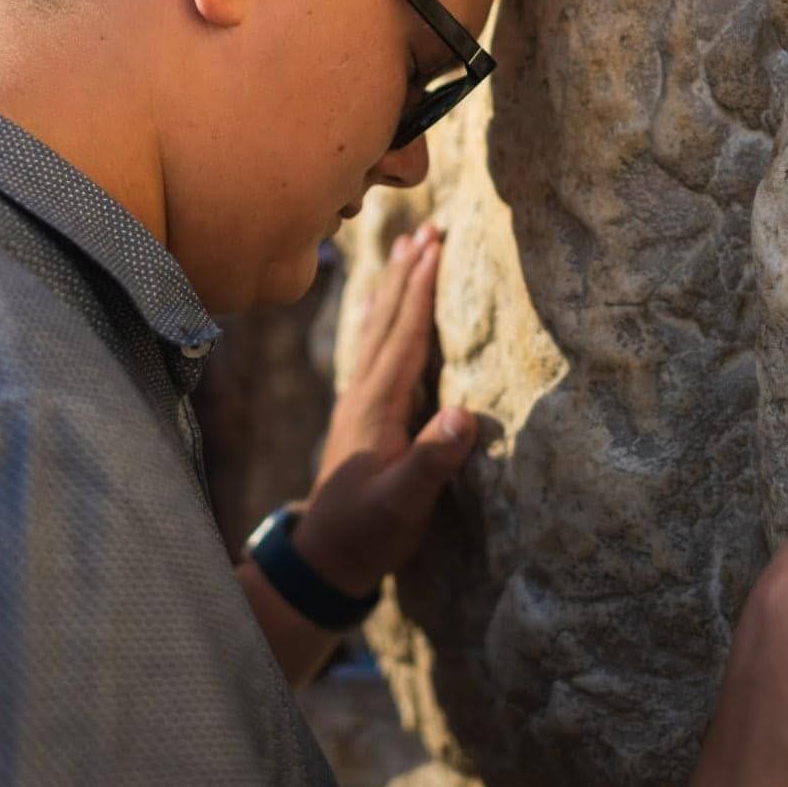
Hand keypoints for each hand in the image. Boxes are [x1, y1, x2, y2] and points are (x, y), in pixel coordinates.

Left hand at [291, 222, 477, 596]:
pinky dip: (382, 318)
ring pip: (375, 330)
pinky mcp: (360, 414)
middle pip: (386, 320)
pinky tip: (385, 312)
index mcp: (376, 406)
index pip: (404, 335)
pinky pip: (373, 349)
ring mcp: (358, 402)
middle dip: (406, 273)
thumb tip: (464, 414)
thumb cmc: (367, 534)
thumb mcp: (403, 505)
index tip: (435, 245)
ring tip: (404, 251)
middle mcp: (362, 393)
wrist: (322, 558)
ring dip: (392, 288)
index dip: (420, 289)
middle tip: (426, 228)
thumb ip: (431, 462)